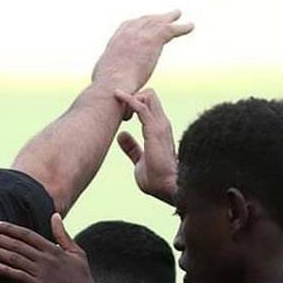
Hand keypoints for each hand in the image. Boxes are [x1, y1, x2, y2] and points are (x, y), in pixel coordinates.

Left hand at [0, 214, 95, 282]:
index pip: (27, 234)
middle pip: (16, 245)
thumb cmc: (81, 278)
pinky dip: (6, 270)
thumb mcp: (76, 252)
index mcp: (53, 249)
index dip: (10, 228)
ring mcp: (41, 273)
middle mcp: (45, 258)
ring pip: (15, 258)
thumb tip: (55, 215)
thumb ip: (62, 234)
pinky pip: (19, 276)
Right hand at [92, 11, 192, 92]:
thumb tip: (104, 80)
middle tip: (162, 16)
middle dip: (153, 18)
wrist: (112, 86)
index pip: (127, 27)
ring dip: (169, 17)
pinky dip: (182, 28)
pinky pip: (171, 30)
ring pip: (158, 21)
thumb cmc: (105, 88)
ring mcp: (140, 35)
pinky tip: (189, 27)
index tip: (143, 23)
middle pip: (143, 21)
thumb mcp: (101, 75)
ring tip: (177, 14)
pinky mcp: (152, 39)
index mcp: (116, 41)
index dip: (137, 24)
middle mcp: (127, 34)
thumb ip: (107, 72)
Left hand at [115, 88, 177, 203]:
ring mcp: (159, 125)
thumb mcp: (139, 160)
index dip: (133, 103)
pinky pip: (141, 106)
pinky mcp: (154, 129)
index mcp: (158, 130)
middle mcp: (161, 124)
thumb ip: (132, 148)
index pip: (148, 106)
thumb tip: (120, 135)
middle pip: (149, 96)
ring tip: (116, 101)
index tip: (118, 109)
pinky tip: (118, 97)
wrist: (166, 187)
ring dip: (129, 97)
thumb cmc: (156, 178)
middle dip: (131, 96)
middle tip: (116, 105)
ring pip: (147, 96)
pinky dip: (128, 100)